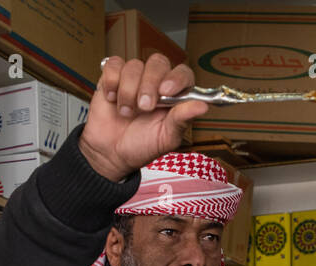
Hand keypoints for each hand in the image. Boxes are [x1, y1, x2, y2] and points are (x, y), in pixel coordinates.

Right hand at [78, 54, 208, 181]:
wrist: (111, 153)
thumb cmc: (141, 145)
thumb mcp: (165, 138)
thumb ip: (182, 120)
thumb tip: (203, 106)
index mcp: (174, 95)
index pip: (183, 73)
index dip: (176, 78)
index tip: (166, 91)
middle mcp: (156, 82)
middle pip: (158, 62)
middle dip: (149, 85)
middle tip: (144, 107)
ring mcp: (135, 77)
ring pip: (134, 65)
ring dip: (128, 91)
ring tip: (126, 112)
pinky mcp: (113, 76)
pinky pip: (113, 65)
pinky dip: (111, 81)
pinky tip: (112, 98)